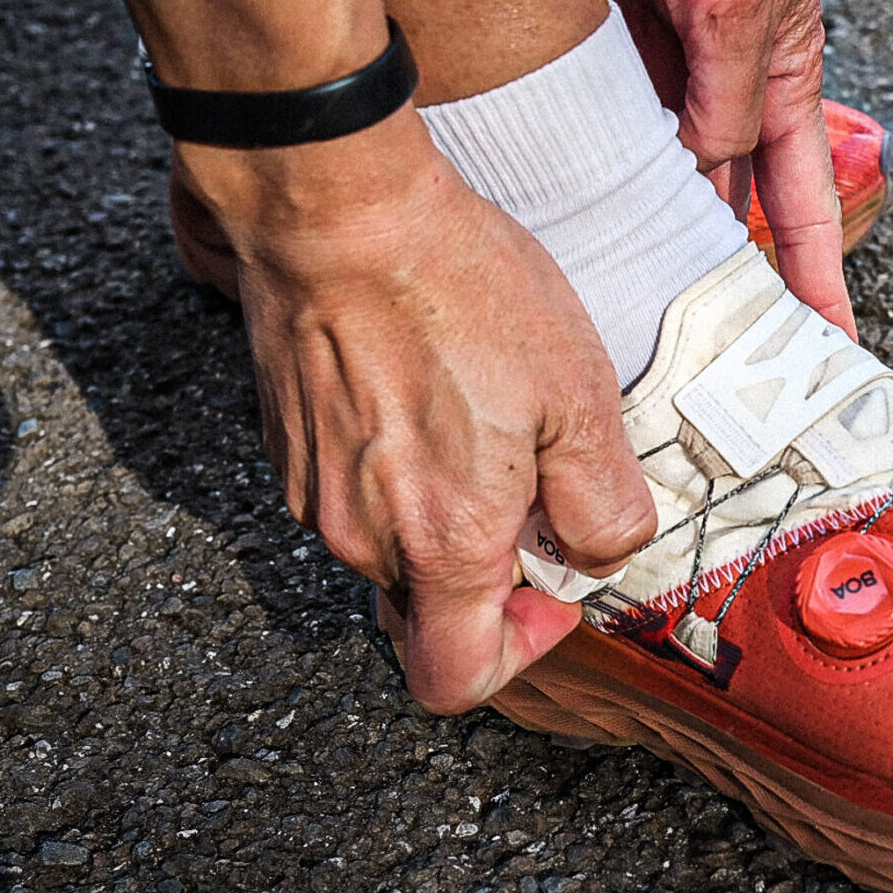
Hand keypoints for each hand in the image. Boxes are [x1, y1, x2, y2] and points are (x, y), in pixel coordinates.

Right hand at [175, 107, 656, 712]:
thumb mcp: (577, 398)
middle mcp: (365, 538)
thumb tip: (597, 556)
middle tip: (532, 487)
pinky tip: (430, 394)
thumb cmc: (460, 293)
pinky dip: (400, 476)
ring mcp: (314, 496)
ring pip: (395, 550)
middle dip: (491, 573)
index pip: (454, 680)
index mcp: (442, 543)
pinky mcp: (289, 450)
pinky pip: (357, 497)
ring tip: (483, 423)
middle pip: (430, 612)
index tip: (553, 590)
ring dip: (447, 518)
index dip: (517, 654)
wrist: (339, 212)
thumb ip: (602, 506)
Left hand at [583, 0, 855, 336]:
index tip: (827, 345)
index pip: (805, 199)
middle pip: (726, 203)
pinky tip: (570, 223)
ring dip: (645, 236)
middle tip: (707, 356)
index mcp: (781, 68)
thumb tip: (707, 172)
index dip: (818, 275)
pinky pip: (597, 127)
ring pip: (654, 175)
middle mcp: (722, 77)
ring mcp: (660, 63)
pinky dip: (587, 177)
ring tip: (632, 311)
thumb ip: (727, 84)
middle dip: (722, 276)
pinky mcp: (601, 42)